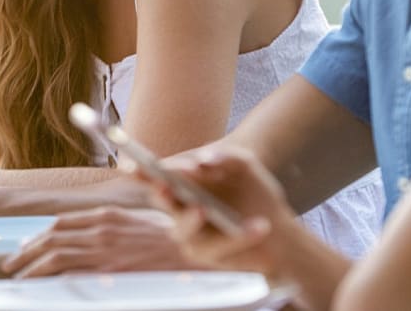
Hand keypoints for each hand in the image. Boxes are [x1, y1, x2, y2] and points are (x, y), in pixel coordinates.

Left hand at [2, 207, 188, 277]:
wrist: (194, 250)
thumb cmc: (170, 239)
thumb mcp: (136, 223)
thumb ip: (110, 227)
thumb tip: (89, 236)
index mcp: (106, 215)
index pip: (62, 223)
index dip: (40, 235)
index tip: (28, 245)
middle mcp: (101, 229)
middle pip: (52, 238)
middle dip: (26, 252)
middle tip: (11, 264)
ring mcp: (104, 250)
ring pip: (55, 256)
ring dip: (31, 267)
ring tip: (18, 277)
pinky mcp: (111, 271)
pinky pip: (73, 275)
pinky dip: (52, 280)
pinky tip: (41, 287)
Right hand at [154, 148, 294, 278]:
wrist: (278, 224)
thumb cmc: (251, 189)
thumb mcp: (244, 164)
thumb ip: (225, 155)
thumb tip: (202, 160)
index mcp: (181, 184)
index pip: (154, 176)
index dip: (141, 171)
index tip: (132, 164)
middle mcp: (179, 210)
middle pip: (163, 202)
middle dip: (162, 194)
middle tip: (164, 185)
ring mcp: (192, 235)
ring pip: (184, 230)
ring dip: (190, 220)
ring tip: (201, 209)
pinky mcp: (211, 255)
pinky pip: (221, 246)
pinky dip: (241, 236)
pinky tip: (260, 226)